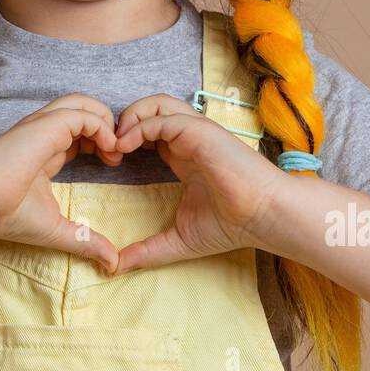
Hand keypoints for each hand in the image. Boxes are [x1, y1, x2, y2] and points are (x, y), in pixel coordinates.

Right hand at [0, 93, 123, 272]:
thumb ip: (85, 241)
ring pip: (83, 103)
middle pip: (82, 108)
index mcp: (44, 150)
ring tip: (114, 149)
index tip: (111, 163)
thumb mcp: (56, 229)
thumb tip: (112, 263)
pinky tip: (108, 149)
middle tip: (116, 154)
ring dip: (106, 121)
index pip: (78, 131)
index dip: (100, 141)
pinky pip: (83, 113)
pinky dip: (102, 126)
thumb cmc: (8, 215)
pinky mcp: (46, 124)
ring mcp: (44, 125)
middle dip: (107, 125)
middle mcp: (44, 132)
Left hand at [111, 94, 287, 273]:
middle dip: (124, 121)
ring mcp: (195, 131)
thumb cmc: (230, 225)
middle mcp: (188, 138)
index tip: (110, 160)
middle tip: (107, 147)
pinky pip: (162, 118)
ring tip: (115, 143)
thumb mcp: (179, 240)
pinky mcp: (200, 130)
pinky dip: (139, 126)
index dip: (125, 138)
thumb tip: (116, 267)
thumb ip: (148, 249)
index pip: (149, 131)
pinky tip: (125, 146)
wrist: (262, 217)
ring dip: (130, 117)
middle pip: (150, 108)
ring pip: (156, 103)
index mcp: (183, 154)